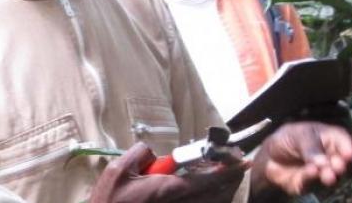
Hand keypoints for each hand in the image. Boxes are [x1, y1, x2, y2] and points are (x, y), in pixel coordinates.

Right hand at [90, 142, 246, 202]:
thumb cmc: (110, 199)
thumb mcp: (118, 169)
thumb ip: (140, 153)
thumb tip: (156, 152)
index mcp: (166, 189)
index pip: (203, 178)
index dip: (225, 170)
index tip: (241, 162)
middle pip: (213, 195)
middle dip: (229, 180)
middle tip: (240, 168)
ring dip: (222, 192)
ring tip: (230, 180)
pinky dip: (210, 201)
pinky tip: (213, 194)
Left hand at [250, 121, 351, 196]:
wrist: (270, 155)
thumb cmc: (289, 139)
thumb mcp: (299, 135)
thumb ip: (310, 146)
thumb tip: (322, 162)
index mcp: (331, 139)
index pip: (344, 142)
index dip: (347, 148)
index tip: (348, 155)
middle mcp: (330, 157)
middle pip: (340, 162)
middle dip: (339, 165)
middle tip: (337, 166)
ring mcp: (322, 172)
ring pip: (329, 176)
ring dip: (329, 175)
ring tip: (327, 175)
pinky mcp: (309, 184)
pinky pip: (311, 182)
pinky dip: (311, 177)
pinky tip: (310, 171)